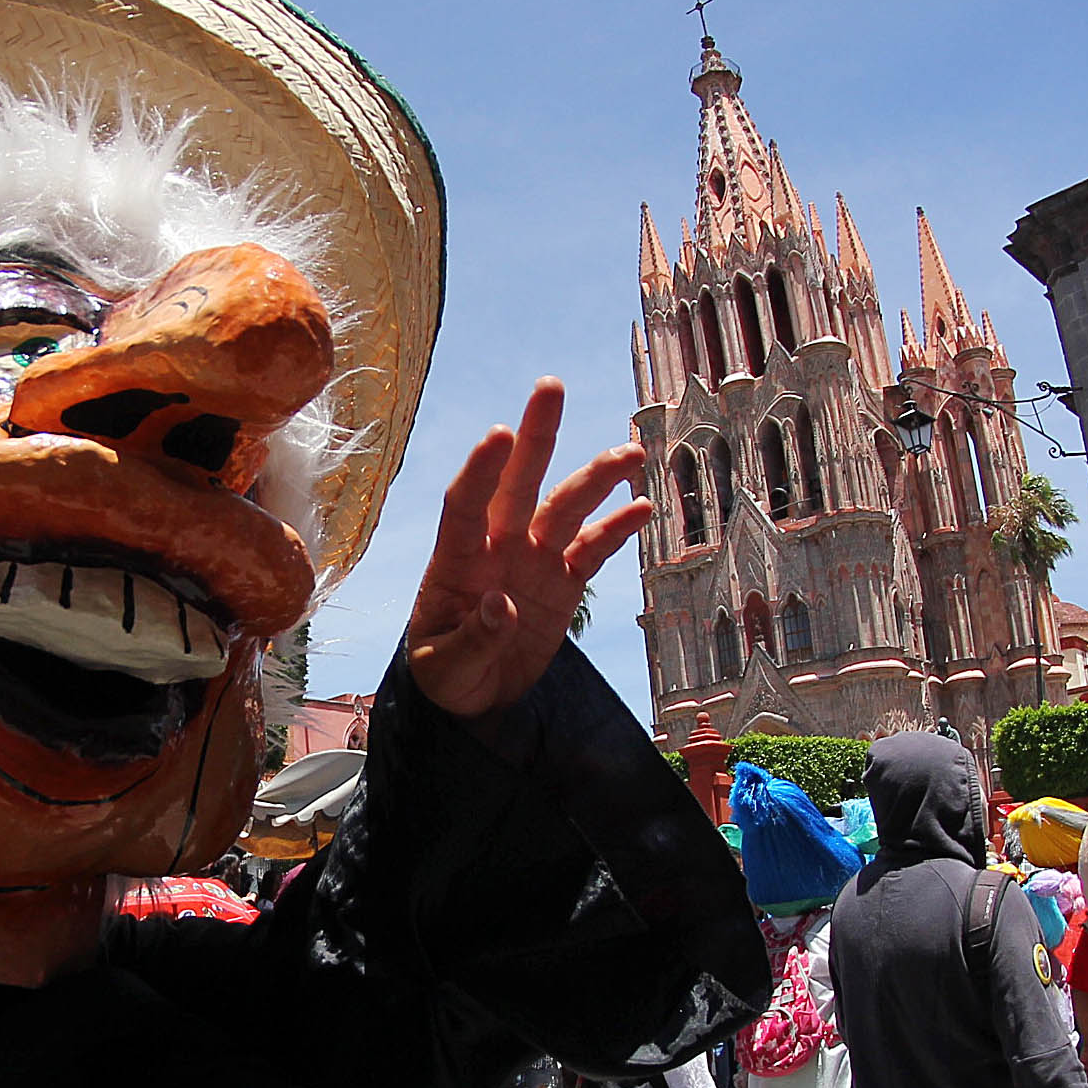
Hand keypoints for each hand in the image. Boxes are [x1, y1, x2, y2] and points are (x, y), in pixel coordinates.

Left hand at [401, 378, 650, 722]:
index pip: (465, 505)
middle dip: (536, 436)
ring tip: (630, 453)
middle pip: (519, 484)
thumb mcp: (444, 670)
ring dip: (595, 479)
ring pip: (566, 508)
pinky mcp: (563, 582)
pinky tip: (643, 508)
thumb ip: (472, 640)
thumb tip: (500, 606)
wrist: (473, 700)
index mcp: (455, 563)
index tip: (499, 435)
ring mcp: (532, 560)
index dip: (481, 471)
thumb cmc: (444, 678)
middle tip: (551, 387)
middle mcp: (496, 548)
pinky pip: (593, 549)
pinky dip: (617, 529)